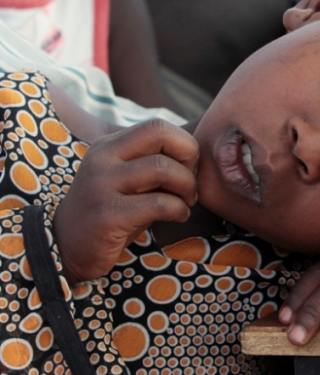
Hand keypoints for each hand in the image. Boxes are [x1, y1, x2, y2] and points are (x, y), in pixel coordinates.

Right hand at [54, 119, 198, 284]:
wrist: (66, 248)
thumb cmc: (112, 212)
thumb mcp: (130, 179)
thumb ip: (155, 162)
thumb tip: (198, 153)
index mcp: (109, 146)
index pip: (157, 125)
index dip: (184, 144)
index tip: (189, 168)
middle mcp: (102, 159)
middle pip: (160, 133)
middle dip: (189, 156)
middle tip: (190, 182)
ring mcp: (101, 185)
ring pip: (162, 168)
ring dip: (187, 187)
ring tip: (186, 202)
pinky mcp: (107, 215)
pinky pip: (159, 203)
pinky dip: (179, 209)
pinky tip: (179, 216)